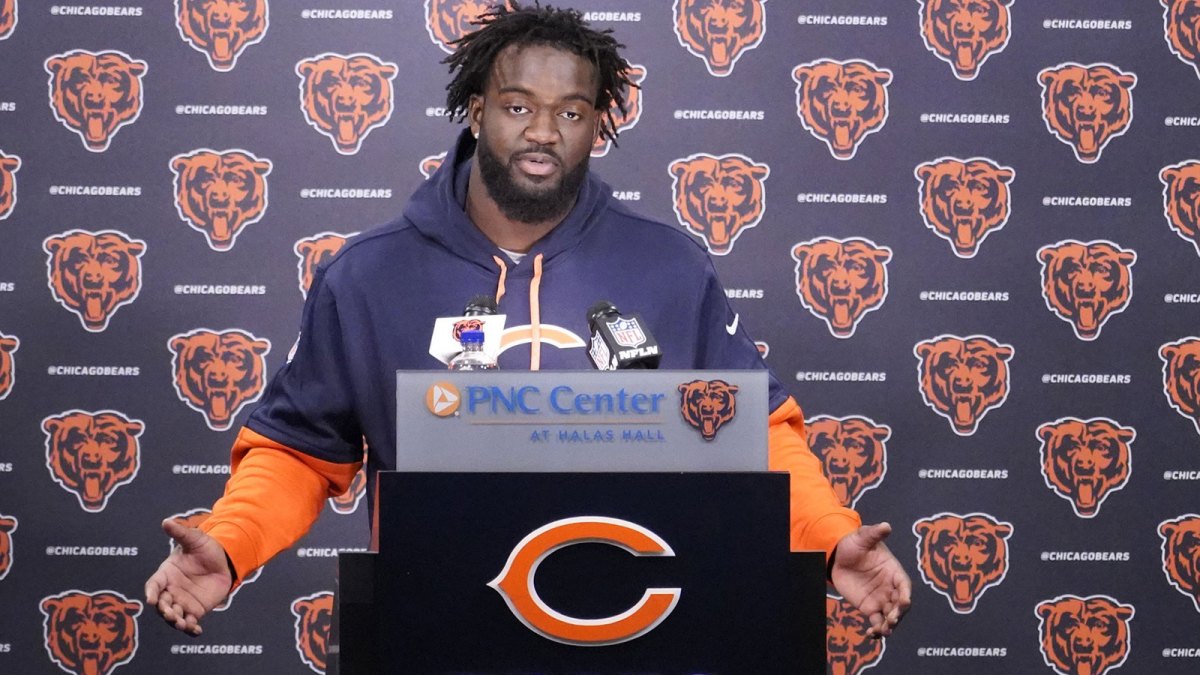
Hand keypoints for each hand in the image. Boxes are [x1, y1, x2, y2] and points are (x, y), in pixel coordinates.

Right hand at [144, 518, 232, 635]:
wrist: (224, 560)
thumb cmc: (205, 548)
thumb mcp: (194, 539)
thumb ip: (180, 533)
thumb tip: (166, 522)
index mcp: (166, 574)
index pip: (153, 585)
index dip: (151, 593)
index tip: (151, 600)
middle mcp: (171, 590)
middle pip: (162, 604)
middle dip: (164, 610)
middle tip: (169, 613)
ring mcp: (182, 602)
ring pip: (174, 616)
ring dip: (175, 621)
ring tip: (181, 624)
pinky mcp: (195, 610)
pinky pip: (190, 622)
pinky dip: (191, 629)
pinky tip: (196, 631)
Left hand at [829, 522, 910, 637]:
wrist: (836, 555)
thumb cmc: (853, 544)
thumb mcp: (863, 537)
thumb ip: (874, 533)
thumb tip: (886, 526)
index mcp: (893, 571)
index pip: (904, 585)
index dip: (905, 595)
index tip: (903, 602)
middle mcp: (890, 587)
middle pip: (899, 604)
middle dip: (898, 614)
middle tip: (891, 621)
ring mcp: (881, 599)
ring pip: (890, 616)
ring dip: (889, 625)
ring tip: (882, 631)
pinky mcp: (869, 607)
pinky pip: (877, 621)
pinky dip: (877, 630)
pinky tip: (871, 634)